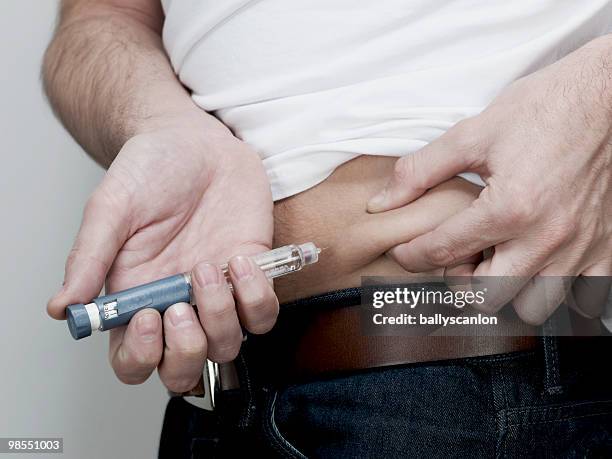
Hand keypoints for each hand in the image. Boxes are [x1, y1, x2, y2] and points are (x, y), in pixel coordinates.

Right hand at [47, 112, 276, 391]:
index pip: (134, 359)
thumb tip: (61, 308)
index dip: (141, 356)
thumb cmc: (149, 171)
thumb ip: (89, 258)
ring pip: (228, 345)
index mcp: (136, 297)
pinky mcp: (253, 274)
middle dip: (187, 351)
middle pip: (186, 369)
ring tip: (209, 266)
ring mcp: (218, 293)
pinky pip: (263, 312)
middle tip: (181, 305)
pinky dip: (257, 296)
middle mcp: (177, 304)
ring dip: (221, 317)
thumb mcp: (111, 209)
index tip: (148, 317)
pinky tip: (240, 258)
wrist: (195, 142)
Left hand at [367, 36, 611, 323]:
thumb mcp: (473, 133)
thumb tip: (382, 202)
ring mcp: (581, 248)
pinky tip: (539, 266)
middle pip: (486, 296)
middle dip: (459, 282)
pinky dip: (557, 291)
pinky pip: (583, 298)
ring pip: (532, 307)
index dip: (411, 256)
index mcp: (509, 208)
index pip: (442, 252)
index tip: (404, 252)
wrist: (610, 93)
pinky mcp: (608, 247)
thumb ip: (420, 171)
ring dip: (506, 292)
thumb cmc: (544, 108)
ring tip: (496, 260)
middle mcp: (547, 237)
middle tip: (454, 255)